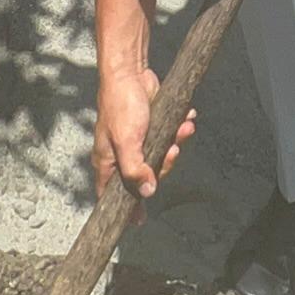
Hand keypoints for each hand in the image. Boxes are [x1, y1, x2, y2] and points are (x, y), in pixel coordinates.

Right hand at [93, 61, 194, 197]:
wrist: (130, 72)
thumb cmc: (121, 106)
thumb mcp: (126, 141)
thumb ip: (134, 169)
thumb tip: (147, 193)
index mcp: (108, 162)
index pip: (113, 195)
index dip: (126, 208)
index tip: (138, 222)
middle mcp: (122, 155)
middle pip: (146, 177)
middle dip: (165, 164)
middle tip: (173, 151)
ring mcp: (137, 142)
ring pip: (160, 156)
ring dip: (176, 143)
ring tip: (185, 128)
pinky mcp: (151, 128)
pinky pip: (168, 137)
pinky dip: (179, 130)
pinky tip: (186, 119)